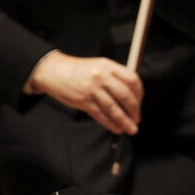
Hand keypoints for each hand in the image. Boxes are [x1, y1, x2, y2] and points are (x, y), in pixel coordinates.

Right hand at [27, 51, 142, 134]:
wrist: (54, 71)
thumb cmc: (79, 70)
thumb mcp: (99, 66)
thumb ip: (115, 76)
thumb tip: (131, 93)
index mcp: (109, 66)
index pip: (132, 79)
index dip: (139, 93)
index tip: (140, 102)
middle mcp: (102, 77)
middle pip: (125, 95)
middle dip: (134, 109)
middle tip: (137, 119)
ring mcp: (92, 89)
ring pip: (113, 108)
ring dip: (124, 120)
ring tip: (131, 129)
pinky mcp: (83, 101)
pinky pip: (100, 115)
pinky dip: (110, 123)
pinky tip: (116, 128)